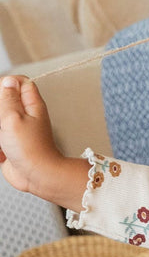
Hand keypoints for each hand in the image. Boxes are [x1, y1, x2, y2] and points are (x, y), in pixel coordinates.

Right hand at [0, 75, 88, 209]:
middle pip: (4, 102)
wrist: (37, 176)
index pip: (20, 82)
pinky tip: (2, 152)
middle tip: (3, 124)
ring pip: (0, 120)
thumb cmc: (30, 148)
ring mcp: (17, 130)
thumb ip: (7, 98)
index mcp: (32, 105)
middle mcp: (26, 115)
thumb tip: (8, 80)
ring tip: (3, 140)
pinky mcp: (10, 143)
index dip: (6, 84)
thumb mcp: (13, 117)